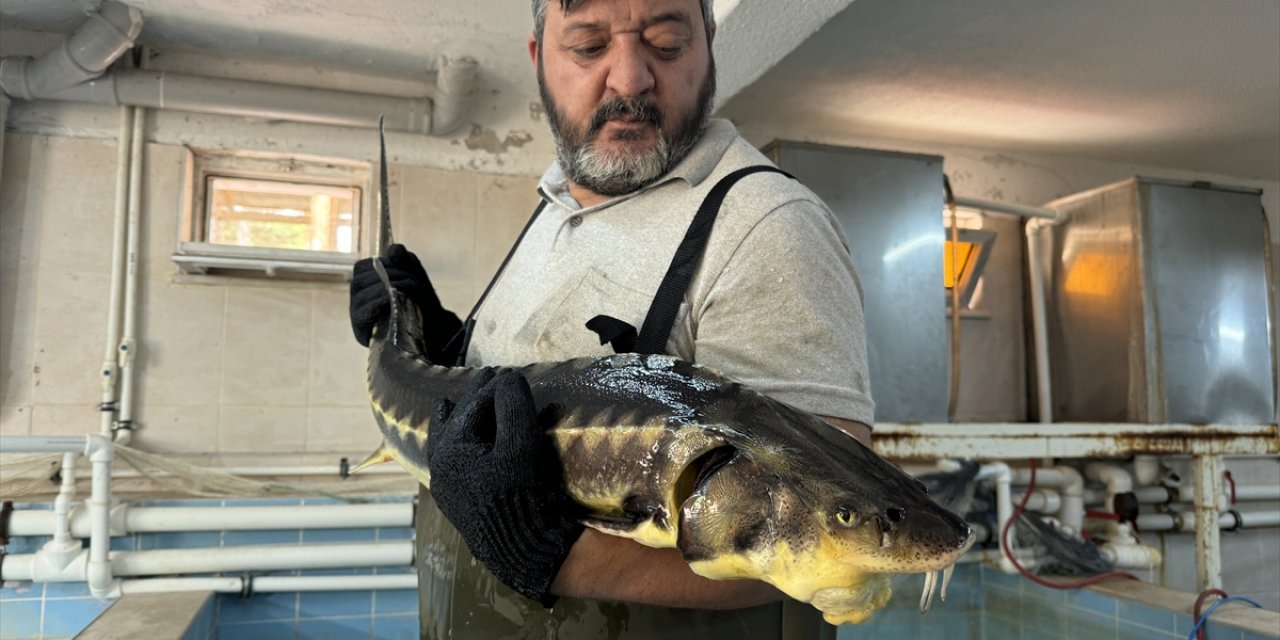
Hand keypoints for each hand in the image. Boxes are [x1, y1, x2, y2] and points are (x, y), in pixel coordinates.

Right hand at [349, 244, 462, 359]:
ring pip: (361, 291)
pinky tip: (395, 299)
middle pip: (361, 278)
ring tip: (410, 289)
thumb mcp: (414, 274)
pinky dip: (380, 300)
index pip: (362, 267)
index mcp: (365, 283)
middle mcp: (357, 297)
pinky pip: (362, 310)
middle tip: (413, 281)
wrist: (433, 329)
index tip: (406, 271)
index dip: (384, 264)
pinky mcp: (359, 328)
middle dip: (390, 274)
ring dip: (389, 285)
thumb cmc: (420, 301)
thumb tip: (393, 250)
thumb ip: (404, 259)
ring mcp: (356, 313)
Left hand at [426, 369, 583, 606]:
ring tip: (449, 404)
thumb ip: (512, 406)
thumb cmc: (520, 494)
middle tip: (488, 378)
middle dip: (473, 401)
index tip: (511, 373)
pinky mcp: (458, 504)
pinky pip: (451, 464)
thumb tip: (508, 378)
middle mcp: (439, 469)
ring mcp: (446, 489)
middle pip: (455, 424)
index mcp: (448, 451)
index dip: (494, 387)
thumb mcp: (520, 444)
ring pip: (445, 444)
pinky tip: (460, 445)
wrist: (522, 549)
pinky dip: (456, 446)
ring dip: (455, 423)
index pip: (474, 408)